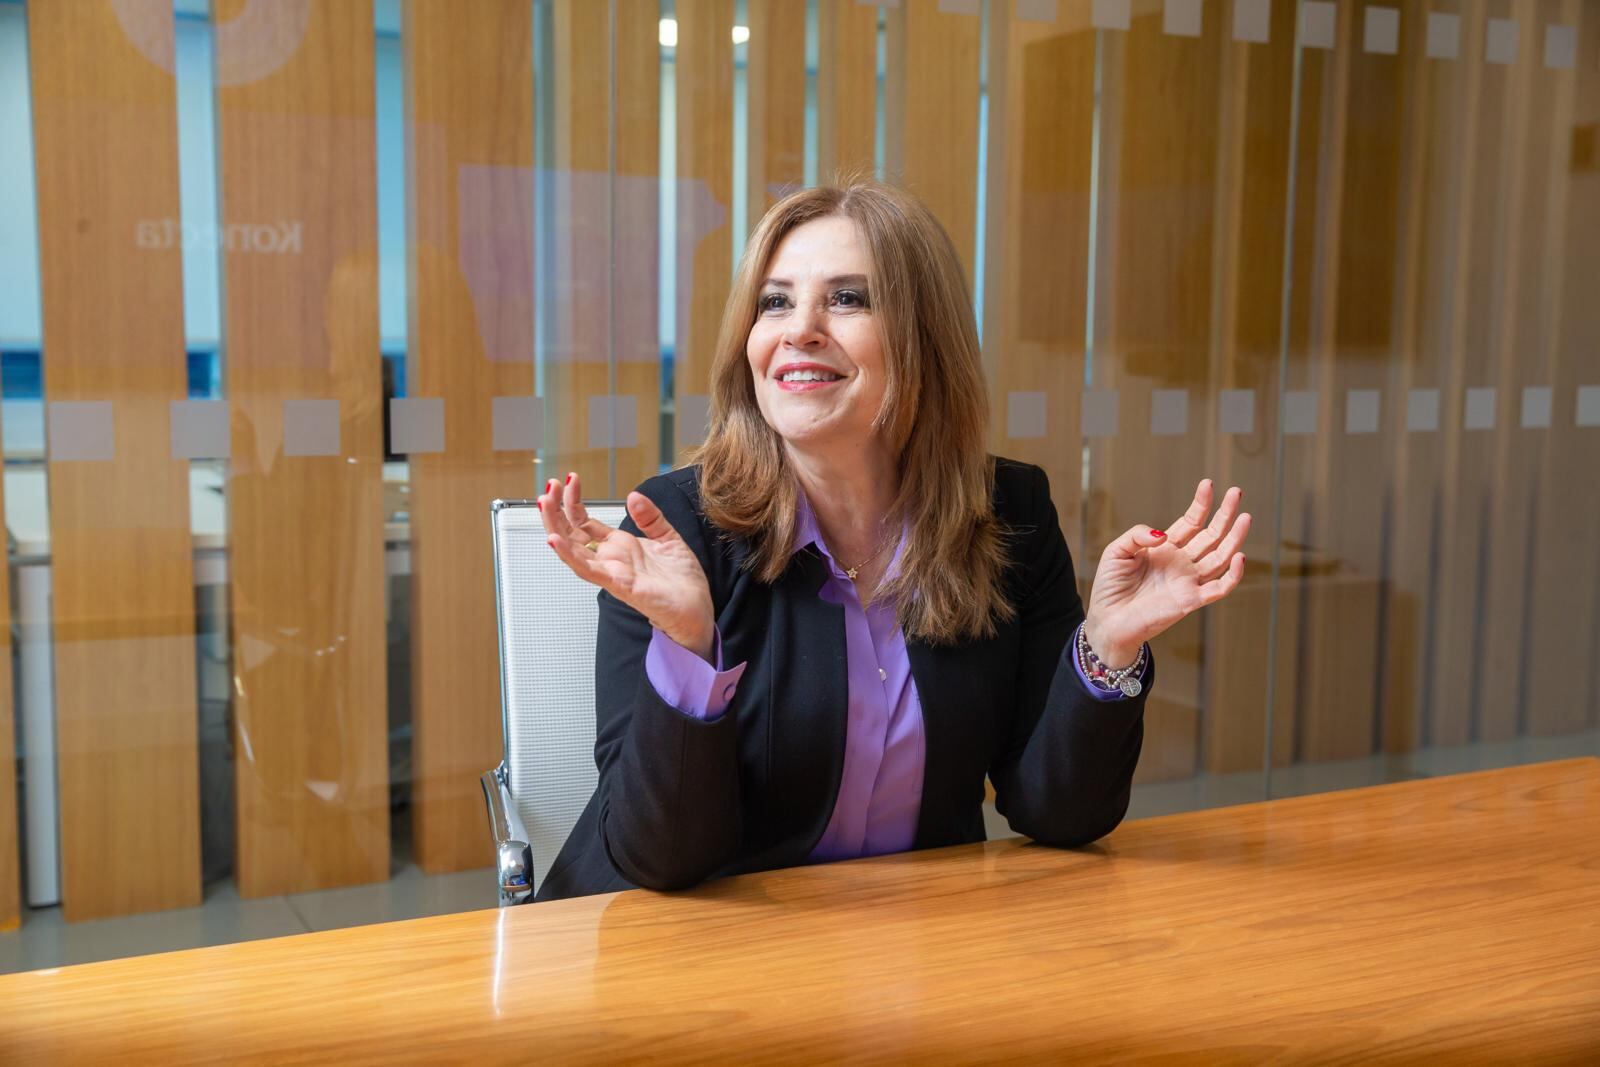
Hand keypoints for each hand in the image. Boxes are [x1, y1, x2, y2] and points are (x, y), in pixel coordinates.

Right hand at [537, 473, 716, 661]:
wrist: (697, 609)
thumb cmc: (682, 582)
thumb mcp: (668, 538)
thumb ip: (650, 518)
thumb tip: (633, 496)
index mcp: (619, 547)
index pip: (585, 521)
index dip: (574, 501)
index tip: (569, 480)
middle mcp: (610, 559)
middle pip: (572, 533)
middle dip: (557, 509)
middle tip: (549, 486)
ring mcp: (611, 572)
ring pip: (572, 549)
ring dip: (555, 526)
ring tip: (545, 504)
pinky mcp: (619, 585)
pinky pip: (588, 570)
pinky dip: (569, 555)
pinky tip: (555, 540)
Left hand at [1083, 479, 1248, 666]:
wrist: (1108, 620)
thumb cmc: (1110, 587)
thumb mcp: (1116, 551)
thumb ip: (1137, 535)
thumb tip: (1164, 534)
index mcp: (1166, 548)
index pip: (1190, 522)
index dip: (1201, 504)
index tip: (1208, 484)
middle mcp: (1181, 563)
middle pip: (1211, 535)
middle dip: (1225, 514)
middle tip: (1236, 492)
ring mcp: (1188, 581)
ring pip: (1221, 557)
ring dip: (1234, 538)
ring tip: (1245, 517)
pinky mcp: (1190, 601)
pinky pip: (1219, 588)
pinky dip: (1233, 575)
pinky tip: (1240, 556)